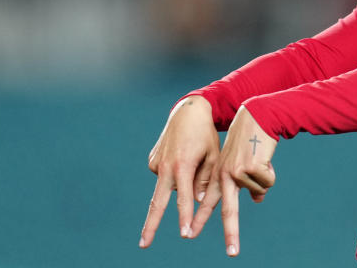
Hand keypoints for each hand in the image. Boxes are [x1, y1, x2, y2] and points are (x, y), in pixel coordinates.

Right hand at [139, 96, 219, 247]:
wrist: (188, 111)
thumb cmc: (206, 135)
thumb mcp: (213, 156)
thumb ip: (206, 180)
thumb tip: (198, 201)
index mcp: (183, 165)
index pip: (185, 197)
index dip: (185, 216)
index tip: (185, 233)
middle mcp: (166, 166)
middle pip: (157, 201)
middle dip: (151, 224)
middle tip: (144, 244)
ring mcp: (156, 163)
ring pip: (169, 186)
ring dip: (179, 182)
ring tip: (191, 157)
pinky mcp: (152, 160)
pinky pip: (166, 175)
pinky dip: (175, 172)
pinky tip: (182, 156)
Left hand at [195, 106, 276, 256]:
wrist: (256, 116)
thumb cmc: (250, 139)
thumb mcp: (243, 161)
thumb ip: (245, 182)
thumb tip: (257, 200)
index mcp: (218, 173)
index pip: (208, 201)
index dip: (199, 218)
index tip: (189, 234)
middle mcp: (223, 174)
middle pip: (229, 210)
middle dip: (231, 233)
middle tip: (233, 253)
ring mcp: (236, 171)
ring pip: (259, 189)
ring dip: (265, 176)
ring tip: (260, 158)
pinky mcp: (250, 166)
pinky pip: (267, 180)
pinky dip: (270, 171)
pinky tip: (264, 156)